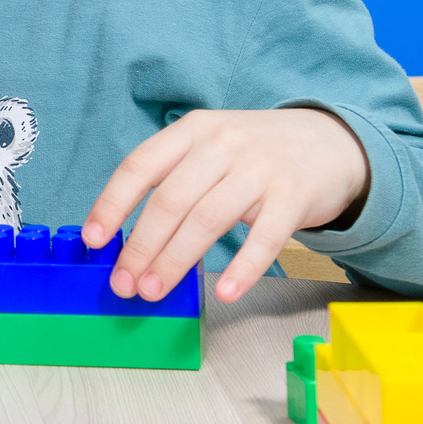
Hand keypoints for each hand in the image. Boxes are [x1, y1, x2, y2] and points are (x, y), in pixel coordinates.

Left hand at [81, 107, 369, 305]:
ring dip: (175, 260)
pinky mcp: (293, 196)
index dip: (112, 204)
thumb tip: (127, 238)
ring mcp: (260, 168)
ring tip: (153, 291)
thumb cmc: (254, 154)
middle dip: (141, 247)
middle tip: (123, 283)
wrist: (329, 143)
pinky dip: (243, 268)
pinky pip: (265, 238)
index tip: (93, 240)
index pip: (140, 166)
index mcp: (192, 131)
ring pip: (207, 219)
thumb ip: (174, 181)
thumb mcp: (210, 148)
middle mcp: (222, 144)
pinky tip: (225, 292)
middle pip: (170, 200)